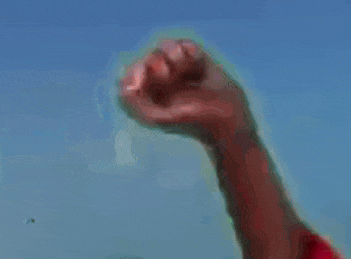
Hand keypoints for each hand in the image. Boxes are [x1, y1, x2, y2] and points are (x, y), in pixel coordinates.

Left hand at [119, 39, 253, 142]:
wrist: (226, 116)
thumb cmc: (190, 122)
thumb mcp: (157, 118)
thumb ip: (134, 105)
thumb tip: (125, 87)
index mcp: (149, 95)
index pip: (131, 75)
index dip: (135, 73)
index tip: (142, 80)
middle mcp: (161, 80)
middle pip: (148, 58)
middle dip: (156, 64)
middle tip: (168, 77)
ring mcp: (178, 69)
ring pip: (164, 47)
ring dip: (171, 54)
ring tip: (182, 68)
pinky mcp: (196, 59)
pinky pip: (184, 44)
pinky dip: (187, 50)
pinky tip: (195, 62)